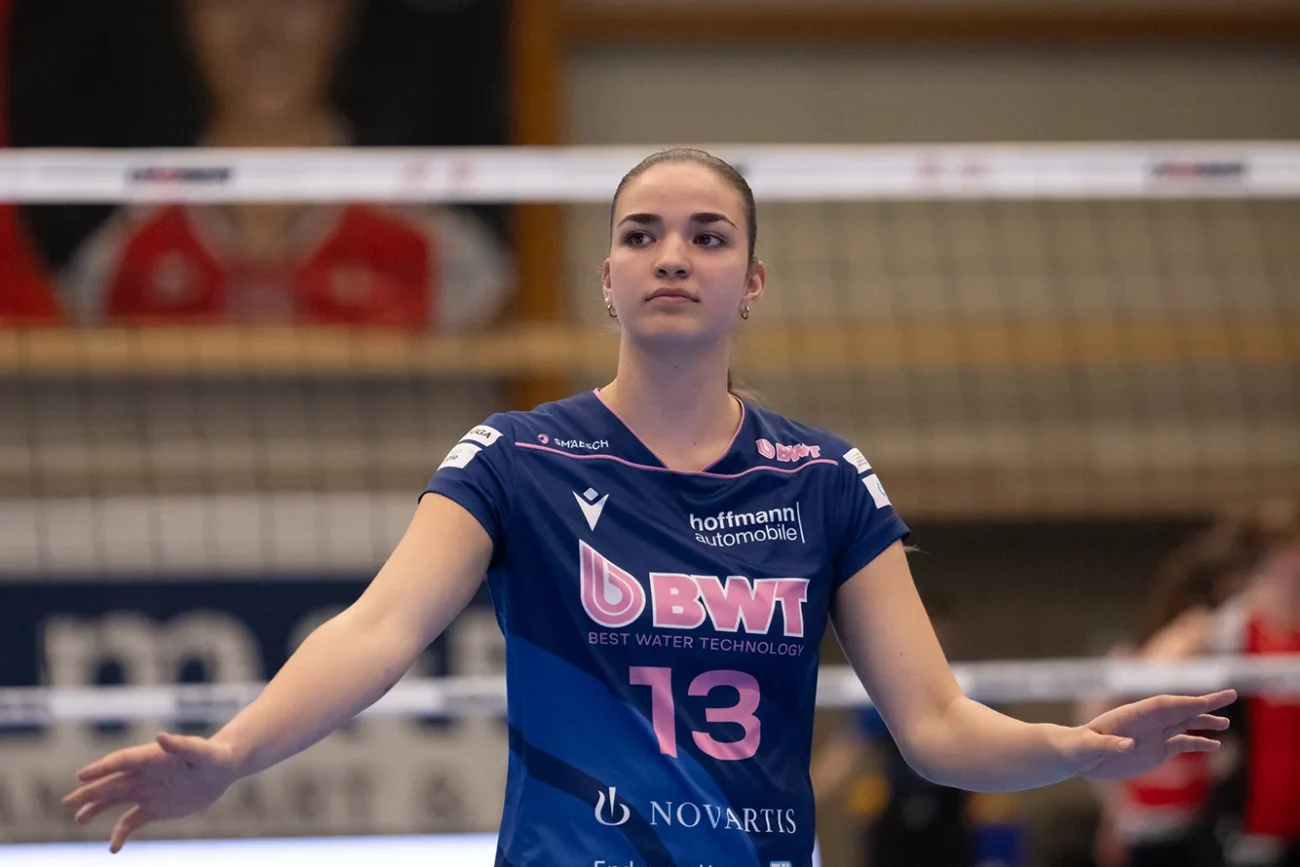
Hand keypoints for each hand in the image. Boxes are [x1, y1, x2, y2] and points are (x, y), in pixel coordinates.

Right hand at [62, 732, 240, 852]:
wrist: (222, 770)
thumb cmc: (213, 756)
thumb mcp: (201, 752)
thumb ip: (181, 745)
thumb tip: (161, 737)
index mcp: (151, 757)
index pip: (122, 761)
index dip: (102, 768)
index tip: (82, 776)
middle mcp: (144, 774)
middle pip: (111, 783)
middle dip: (90, 792)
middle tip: (68, 802)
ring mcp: (146, 792)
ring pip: (114, 801)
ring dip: (96, 809)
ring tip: (80, 818)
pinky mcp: (153, 809)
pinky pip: (130, 822)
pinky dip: (120, 834)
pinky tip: (113, 849)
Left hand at [1061, 688, 1235, 780]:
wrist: (1075, 756)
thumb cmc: (1077, 748)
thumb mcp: (1088, 747)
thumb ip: (1106, 744)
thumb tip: (1127, 745)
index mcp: (1130, 716)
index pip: (1161, 705)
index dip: (1182, 703)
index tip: (1202, 701)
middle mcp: (1145, 722)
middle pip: (1179, 709)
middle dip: (1204, 703)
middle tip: (1229, 694)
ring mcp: (1152, 735)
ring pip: (1184, 723)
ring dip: (1204, 720)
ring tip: (1226, 722)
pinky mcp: (1155, 750)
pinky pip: (1180, 744)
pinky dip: (1198, 742)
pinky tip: (1214, 744)